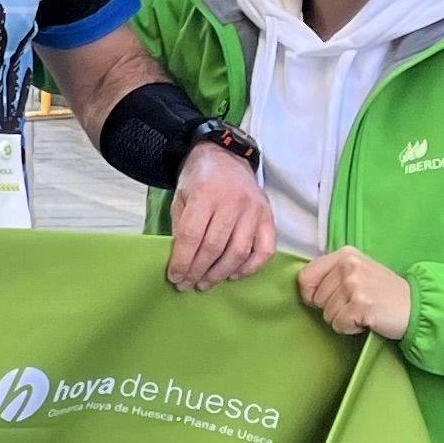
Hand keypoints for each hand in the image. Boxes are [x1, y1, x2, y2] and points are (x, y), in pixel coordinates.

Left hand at [163, 142, 276, 289]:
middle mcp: (232, 203)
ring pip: (239, 252)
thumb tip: (181, 262)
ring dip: (221, 273)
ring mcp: (253, 210)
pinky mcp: (268, 216)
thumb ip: (181, 227)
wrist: (226, 157)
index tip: (175, 277)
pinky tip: (234, 274)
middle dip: (198, 271)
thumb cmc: (199, 180)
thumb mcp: (180, 197)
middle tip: (188, 285)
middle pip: (214, 247)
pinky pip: (265, 250)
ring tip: (206, 283)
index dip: (182, 261)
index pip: (192, 236)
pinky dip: (251, 267)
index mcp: (205, 195)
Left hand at [296, 247, 415, 340]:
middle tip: (357, 305)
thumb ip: (332, 273)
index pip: (305, 277)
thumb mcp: (359, 272)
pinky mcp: (361, 304)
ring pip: (327, 314)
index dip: (311, 294)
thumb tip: (304, 286)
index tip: (327, 300)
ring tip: (364, 311)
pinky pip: (339, 325)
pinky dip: (351, 328)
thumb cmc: (384, 293)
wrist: (417, 306)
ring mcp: (355, 284)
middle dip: (333, 308)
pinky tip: (368, 319)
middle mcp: (349, 266)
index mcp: (346, 255)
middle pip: (316, 299)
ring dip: (344, 319)